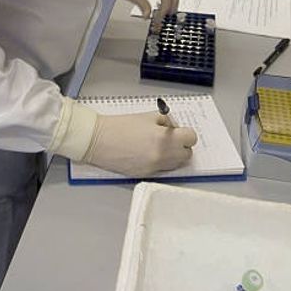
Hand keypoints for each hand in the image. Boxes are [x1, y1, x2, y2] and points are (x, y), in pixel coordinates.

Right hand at [82, 111, 196, 176]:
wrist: (99, 140)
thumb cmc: (120, 126)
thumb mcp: (148, 116)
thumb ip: (166, 121)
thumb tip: (174, 128)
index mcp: (165, 138)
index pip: (191, 138)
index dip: (184, 132)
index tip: (177, 130)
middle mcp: (163, 156)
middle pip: (187, 154)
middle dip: (181, 145)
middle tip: (169, 138)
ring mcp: (155, 167)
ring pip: (177, 164)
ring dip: (173, 155)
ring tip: (158, 146)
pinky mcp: (147, 174)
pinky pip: (163, 170)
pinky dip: (161, 162)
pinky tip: (148, 153)